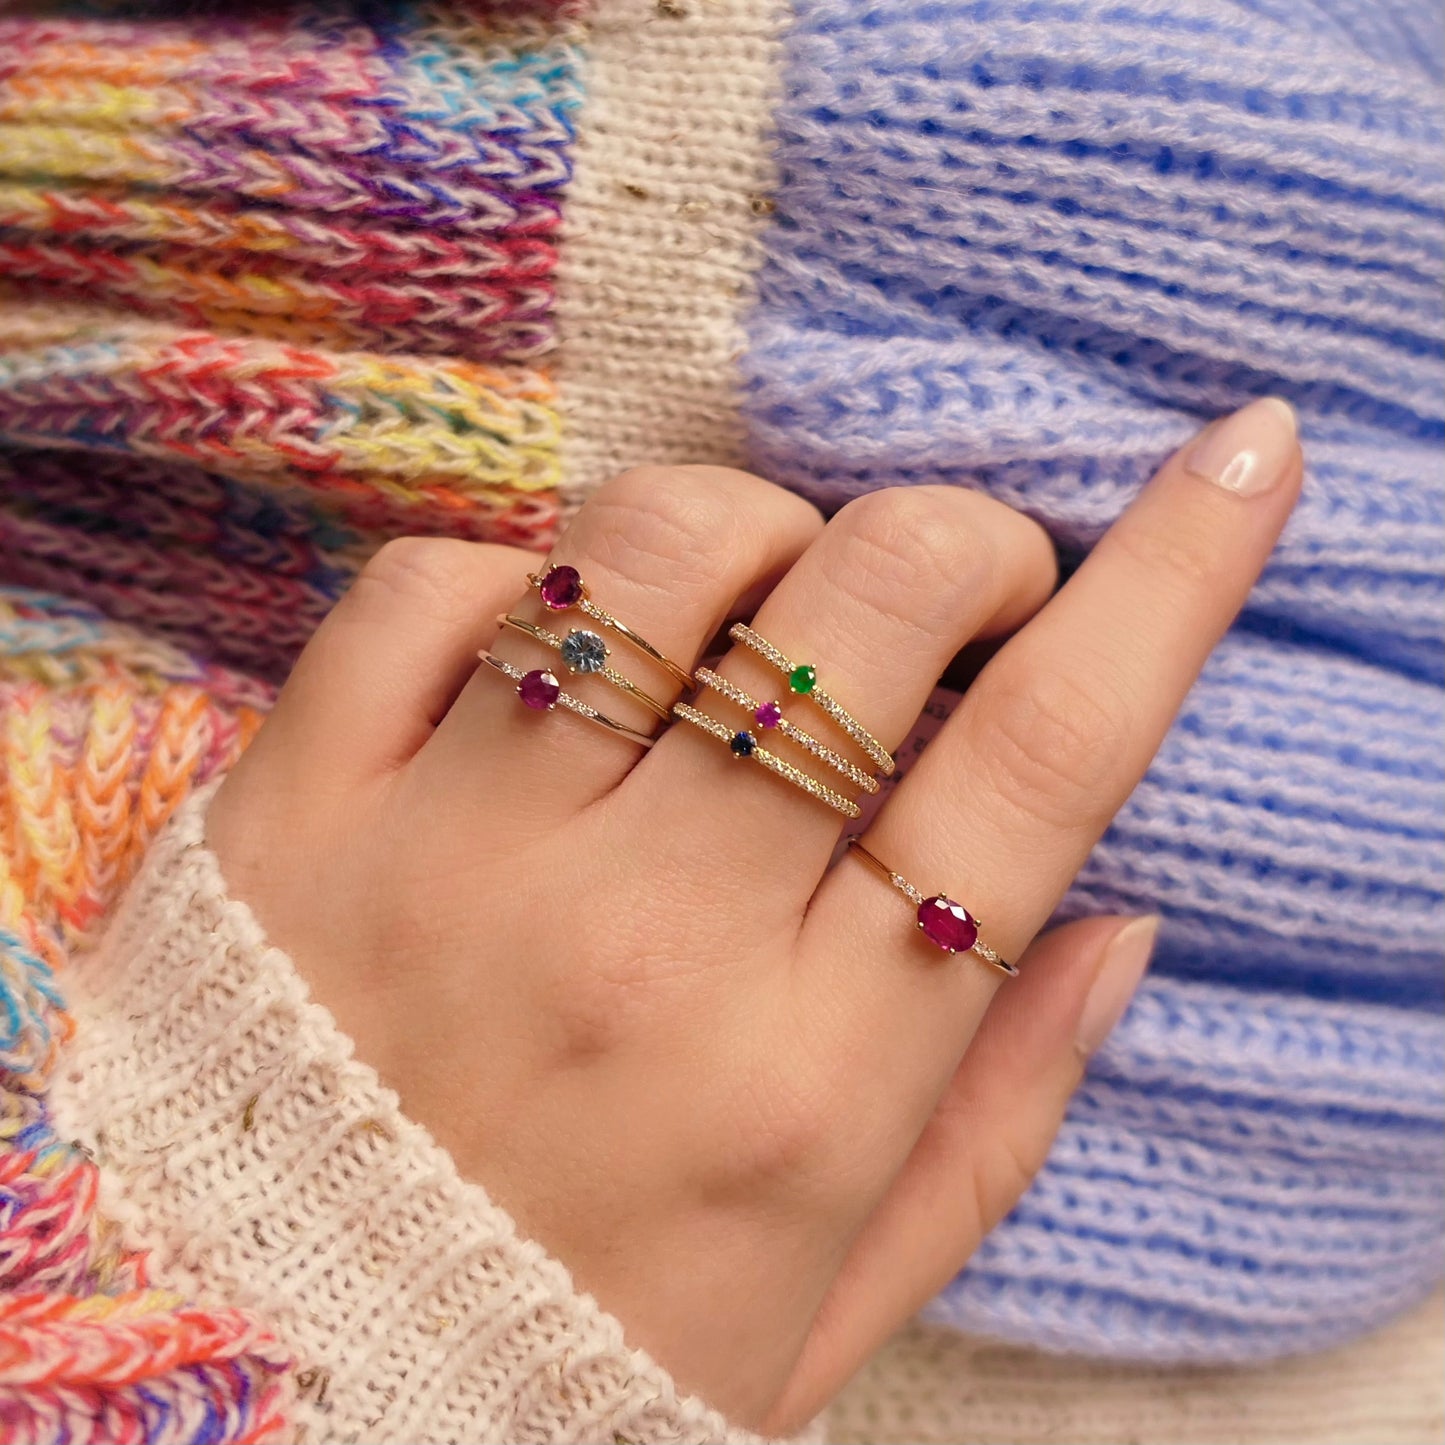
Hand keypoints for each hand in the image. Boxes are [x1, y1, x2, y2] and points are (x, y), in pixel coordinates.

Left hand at [207, 399, 1300, 1432]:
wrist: (259, 1388)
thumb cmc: (565, 1351)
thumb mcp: (829, 1300)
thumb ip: (993, 1114)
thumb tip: (1115, 919)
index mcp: (806, 1072)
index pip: (1040, 764)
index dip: (1169, 583)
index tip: (1241, 464)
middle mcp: (638, 939)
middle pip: (865, 604)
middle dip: (958, 541)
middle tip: (947, 591)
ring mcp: (451, 855)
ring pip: (651, 550)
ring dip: (750, 530)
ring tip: (750, 608)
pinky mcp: (298, 809)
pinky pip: (431, 586)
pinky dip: (519, 572)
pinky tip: (547, 652)